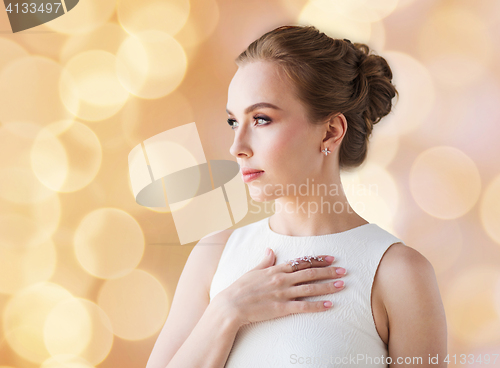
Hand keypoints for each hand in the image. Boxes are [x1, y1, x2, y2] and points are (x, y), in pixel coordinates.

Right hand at [216, 248, 346, 327]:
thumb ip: (265, 261)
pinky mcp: (281, 308)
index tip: (331, 258)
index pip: (302, 262)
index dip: (318, 260)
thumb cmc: (240, 288)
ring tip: (342, 284)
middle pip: (310, 273)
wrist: (231, 305)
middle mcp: (282, 279)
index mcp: (276, 269)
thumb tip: (271, 250)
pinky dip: (317, 305)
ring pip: (310, 288)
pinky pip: (303, 306)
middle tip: (344, 270)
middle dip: (329, 271)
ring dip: (327, 286)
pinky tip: (329, 305)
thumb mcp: (253, 271)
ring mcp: (282, 293)